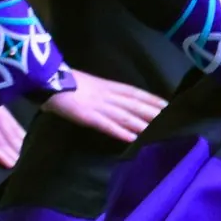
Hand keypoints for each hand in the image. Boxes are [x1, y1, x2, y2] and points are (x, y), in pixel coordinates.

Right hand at [44, 72, 167, 142]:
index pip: (135, 93)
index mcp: (108, 86)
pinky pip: (107, 125)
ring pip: (125, 115)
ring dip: (143, 124)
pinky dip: (120, 132)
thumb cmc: (66, 83)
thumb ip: (104, 93)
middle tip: (173, 118)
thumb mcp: (90, 85)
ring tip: (159, 130)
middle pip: (135, 104)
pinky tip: (132, 139)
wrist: (47, 81)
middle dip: (154, 112)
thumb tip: (117, 102)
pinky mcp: (88, 117)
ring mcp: (98, 106)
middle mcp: (108, 95)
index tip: (168, 105)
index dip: (152, 99)